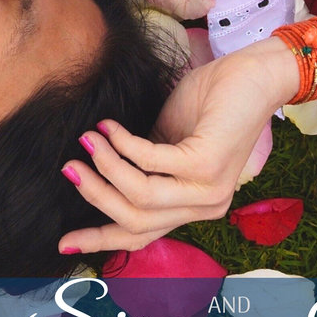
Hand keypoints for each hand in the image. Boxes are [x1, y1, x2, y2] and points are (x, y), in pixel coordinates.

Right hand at [58, 40, 295, 254]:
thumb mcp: (165, 140)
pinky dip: (122, 143)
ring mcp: (208, 189)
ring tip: (85, 139)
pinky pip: (150, 161)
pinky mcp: (208, 164)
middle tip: (68, 167)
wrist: (251, 75)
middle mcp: (203, 207)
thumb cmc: (207, 103)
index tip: (64, 241)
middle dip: (94, 195)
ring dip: (105, 166)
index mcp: (190, 206)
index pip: (140, 237)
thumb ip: (140, 163)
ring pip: (140, 196)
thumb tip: (95, 169)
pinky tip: (109, 126)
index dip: (99, 240)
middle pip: (134, 221)